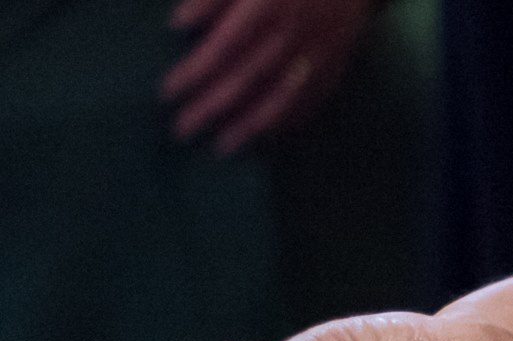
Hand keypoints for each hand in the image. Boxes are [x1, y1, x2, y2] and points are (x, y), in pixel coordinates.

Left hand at [162, 0, 372, 153]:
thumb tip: (180, 24)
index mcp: (266, 4)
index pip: (224, 47)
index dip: (195, 72)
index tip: (168, 92)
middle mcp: (293, 33)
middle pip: (248, 79)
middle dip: (213, 107)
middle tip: (184, 130)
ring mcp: (319, 52)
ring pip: (282, 98)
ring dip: (250, 126)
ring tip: (225, 147)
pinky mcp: (337, 62)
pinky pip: (313, 99)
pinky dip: (290, 121)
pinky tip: (270, 138)